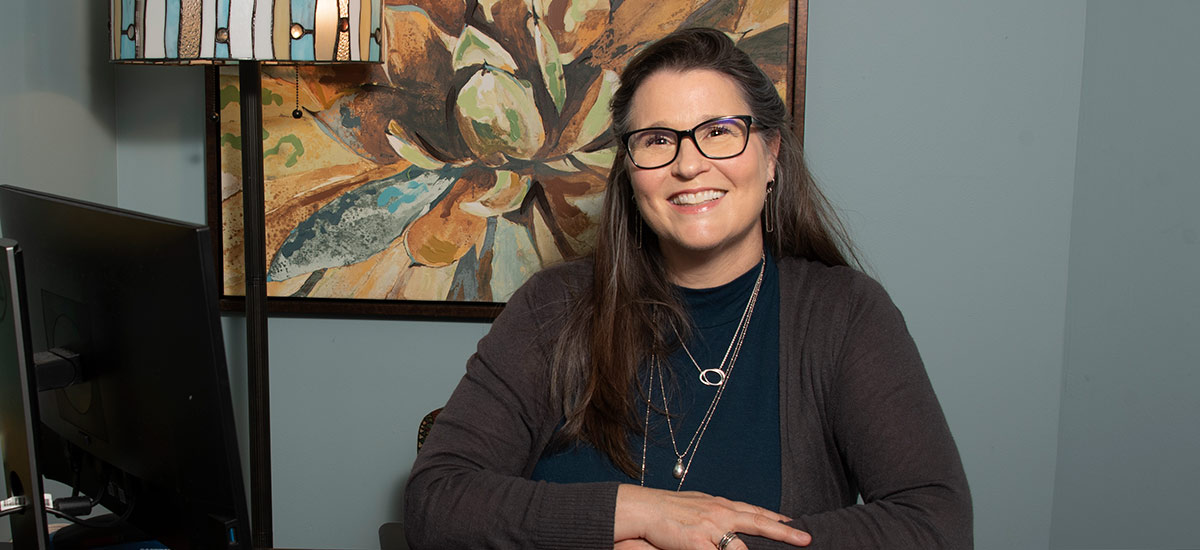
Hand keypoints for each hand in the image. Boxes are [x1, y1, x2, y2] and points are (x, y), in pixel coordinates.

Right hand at [614, 484, 811, 549]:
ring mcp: (711, 528)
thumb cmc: (668, 508)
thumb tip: (729, 514)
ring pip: (742, 545)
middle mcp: (720, 514)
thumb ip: (716, 511)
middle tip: (806, 539)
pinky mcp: (698, 543)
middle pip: (759, 523)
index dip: (776, 518)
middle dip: (784, 533)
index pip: (755, 511)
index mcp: (720, 505)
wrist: (644, 508)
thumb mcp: (697, 504)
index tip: (794, 523)